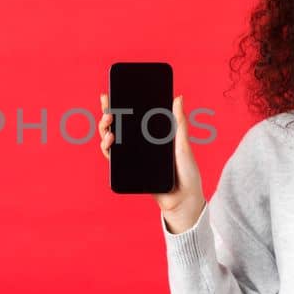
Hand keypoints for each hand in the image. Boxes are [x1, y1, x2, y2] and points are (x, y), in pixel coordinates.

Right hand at [99, 93, 204, 232]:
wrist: (183, 199)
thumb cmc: (187, 173)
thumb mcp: (184, 145)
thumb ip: (179, 123)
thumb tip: (178, 97)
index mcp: (154, 134)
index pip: (135, 116)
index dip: (122, 104)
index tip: (112, 94)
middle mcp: (141, 144)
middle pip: (120, 125)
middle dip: (109, 115)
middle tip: (108, 108)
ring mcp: (134, 156)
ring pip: (113, 139)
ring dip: (105, 130)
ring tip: (109, 125)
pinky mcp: (129, 169)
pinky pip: (114, 157)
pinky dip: (107, 148)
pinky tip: (110, 140)